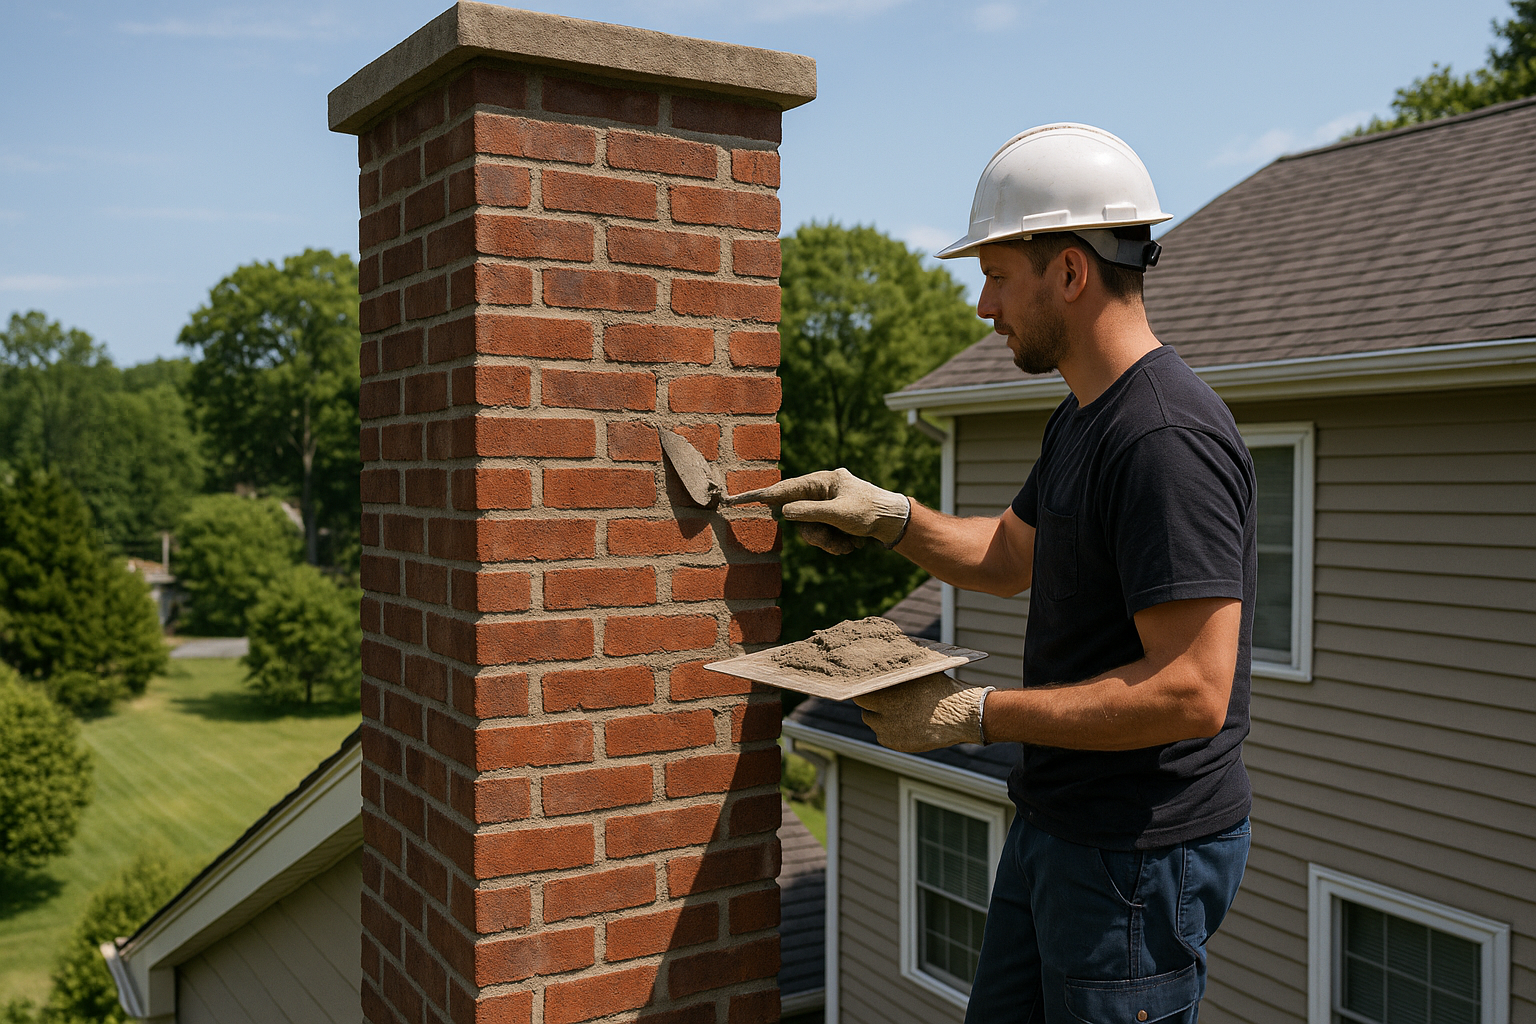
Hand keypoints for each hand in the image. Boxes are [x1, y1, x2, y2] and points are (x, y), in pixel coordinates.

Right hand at [730, 468, 911, 548]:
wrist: (896, 523)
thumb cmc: (871, 511)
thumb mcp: (837, 513)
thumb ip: (807, 512)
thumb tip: (783, 511)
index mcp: (822, 481)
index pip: (783, 489)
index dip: (758, 496)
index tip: (734, 500)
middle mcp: (823, 492)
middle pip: (798, 517)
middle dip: (815, 534)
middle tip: (833, 542)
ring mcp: (828, 507)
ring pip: (810, 530)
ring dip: (827, 543)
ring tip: (847, 545)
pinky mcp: (834, 521)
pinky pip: (823, 536)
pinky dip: (835, 544)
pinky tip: (852, 545)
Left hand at [853, 674, 994, 751]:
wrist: (961, 715)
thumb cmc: (941, 688)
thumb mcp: (919, 672)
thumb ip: (899, 667)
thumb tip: (886, 651)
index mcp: (885, 696)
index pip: (859, 694)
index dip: (864, 690)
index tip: (869, 687)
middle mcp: (883, 717)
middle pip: (865, 710)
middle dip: (873, 704)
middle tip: (885, 698)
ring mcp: (889, 733)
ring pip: (875, 724)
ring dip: (881, 718)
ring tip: (898, 710)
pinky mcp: (898, 745)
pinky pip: (886, 736)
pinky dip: (891, 730)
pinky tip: (905, 722)